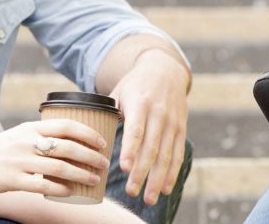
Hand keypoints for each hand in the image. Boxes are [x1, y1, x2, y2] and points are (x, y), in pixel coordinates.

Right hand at [0, 119, 109, 200]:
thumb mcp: (15, 136)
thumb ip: (36, 136)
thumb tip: (63, 140)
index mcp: (29, 128)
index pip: (66, 125)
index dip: (88, 134)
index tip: (102, 142)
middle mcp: (26, 142)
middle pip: (68, 147)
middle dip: (91, 155)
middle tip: (104, 163)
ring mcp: (19, 161)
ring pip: (59, 167)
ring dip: (82, 174)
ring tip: (95, 180)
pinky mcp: (12, 180)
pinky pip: (42, 185)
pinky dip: (60, 189)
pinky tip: (71, 192)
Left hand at [109, 48, 189, 204]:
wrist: (165, 70)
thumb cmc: (134, 85)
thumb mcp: (118, 91)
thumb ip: (106, 112)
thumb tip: (87, 134)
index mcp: (140, 104)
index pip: (135, 130)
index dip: (131, 150)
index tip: (124, 168)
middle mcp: (159, 114)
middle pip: (151, 148)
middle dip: (142, 172)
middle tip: (132, 192)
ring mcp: (172, 123)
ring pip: (166, 155)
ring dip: (157, 179)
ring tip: (148, 198)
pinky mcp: (181, 130)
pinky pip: (177, 154)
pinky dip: (172, 173)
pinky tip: (165, 189)